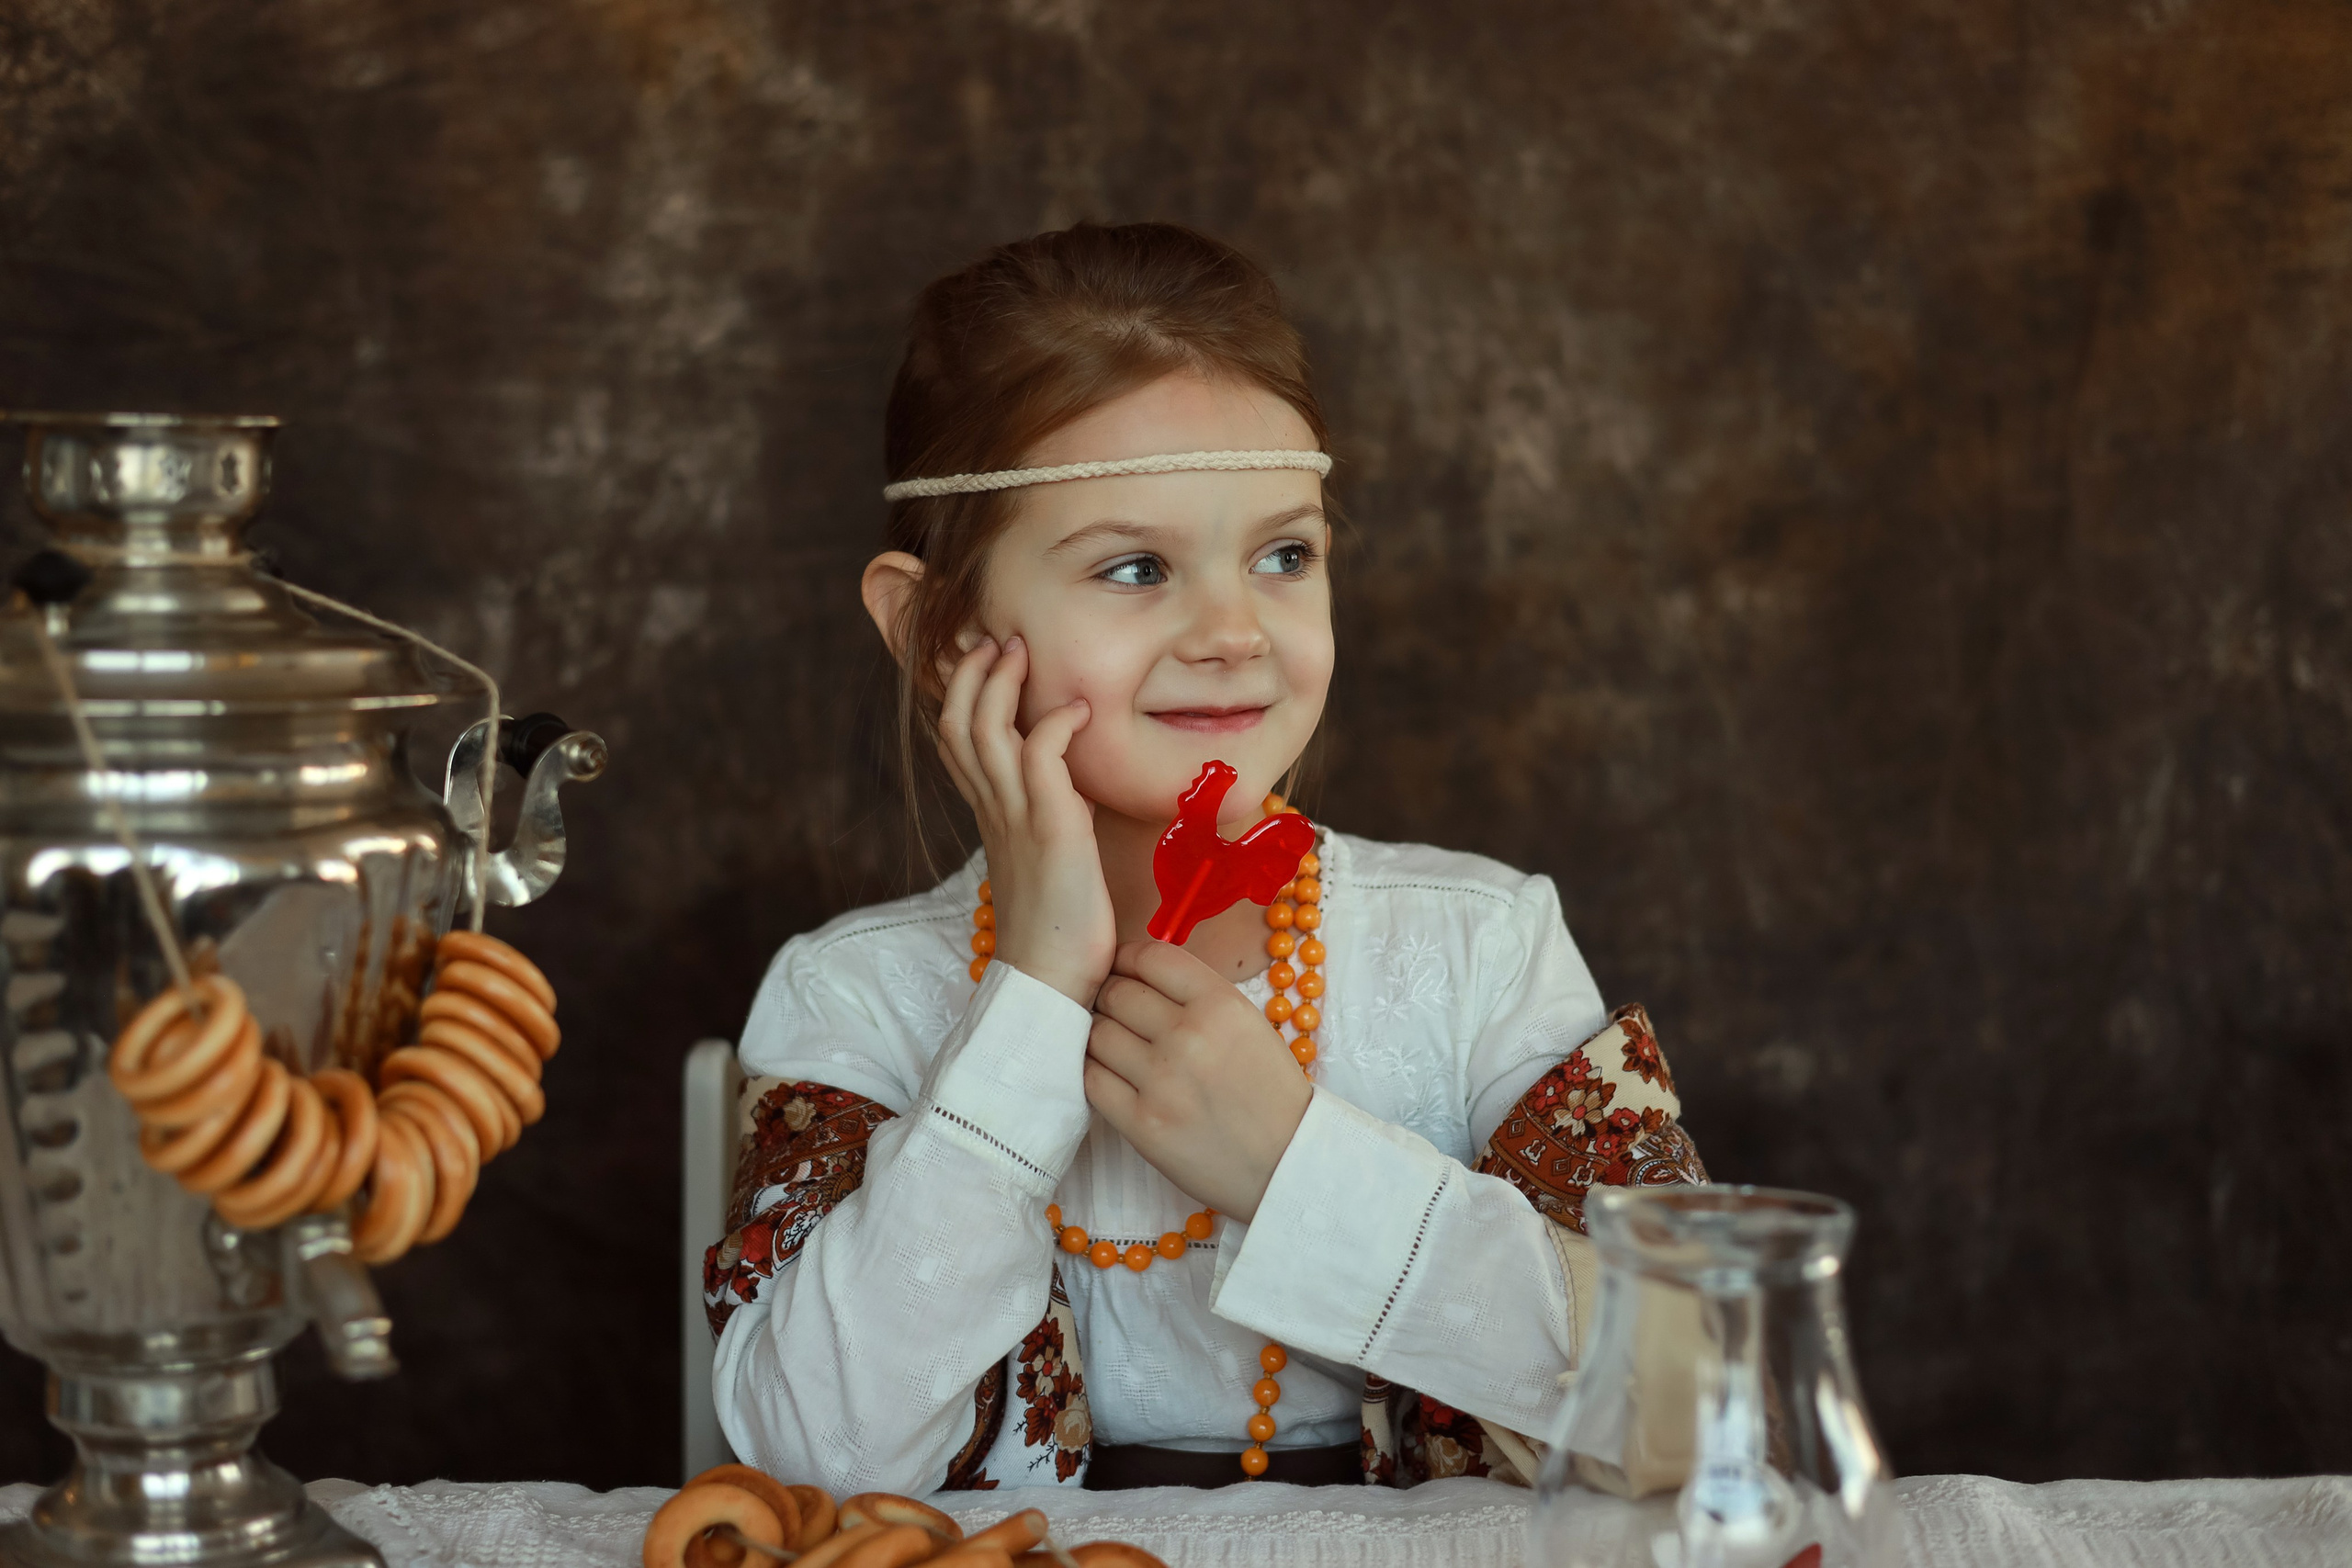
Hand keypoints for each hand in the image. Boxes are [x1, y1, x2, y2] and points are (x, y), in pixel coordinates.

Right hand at [936, 635, 1112, 1007]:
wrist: (1052, 980)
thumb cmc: (1056, 923)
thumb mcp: (1042, 854)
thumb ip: (1042, 814)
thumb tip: (1063, 784)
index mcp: (988, 814)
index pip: (955, 738)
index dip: (960, 691)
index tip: (979, 656)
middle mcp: (992, 810)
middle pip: (957, 722)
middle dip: (972, 672)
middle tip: (996, 639)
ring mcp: (1016, 817)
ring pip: (986, 729)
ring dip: (1002, 683)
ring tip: (1021, 650)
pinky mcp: (1050, 828)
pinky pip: (1041, 756)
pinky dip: (1056, 723)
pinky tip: (1078, 710)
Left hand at [1083, 940, 1313, 1221]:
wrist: (1287, 1162)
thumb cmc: (1268, 1092)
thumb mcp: (1248, 1024)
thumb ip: (1196, 996)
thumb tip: (1138, 975)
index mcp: (1221, 1004)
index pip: (1150, 957)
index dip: (1126, 959)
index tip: (1121, 968)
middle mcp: (1190, 1036)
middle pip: (1116, 993)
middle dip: (1109, 996)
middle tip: (1113, 1010)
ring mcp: (1162, 1081)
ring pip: (1097, 1035)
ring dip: (1099, 1036)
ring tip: (1115, 1046)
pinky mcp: (1142, 1124)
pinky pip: (1093, 1080)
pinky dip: (1095, 1073)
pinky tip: (1111, 1075)